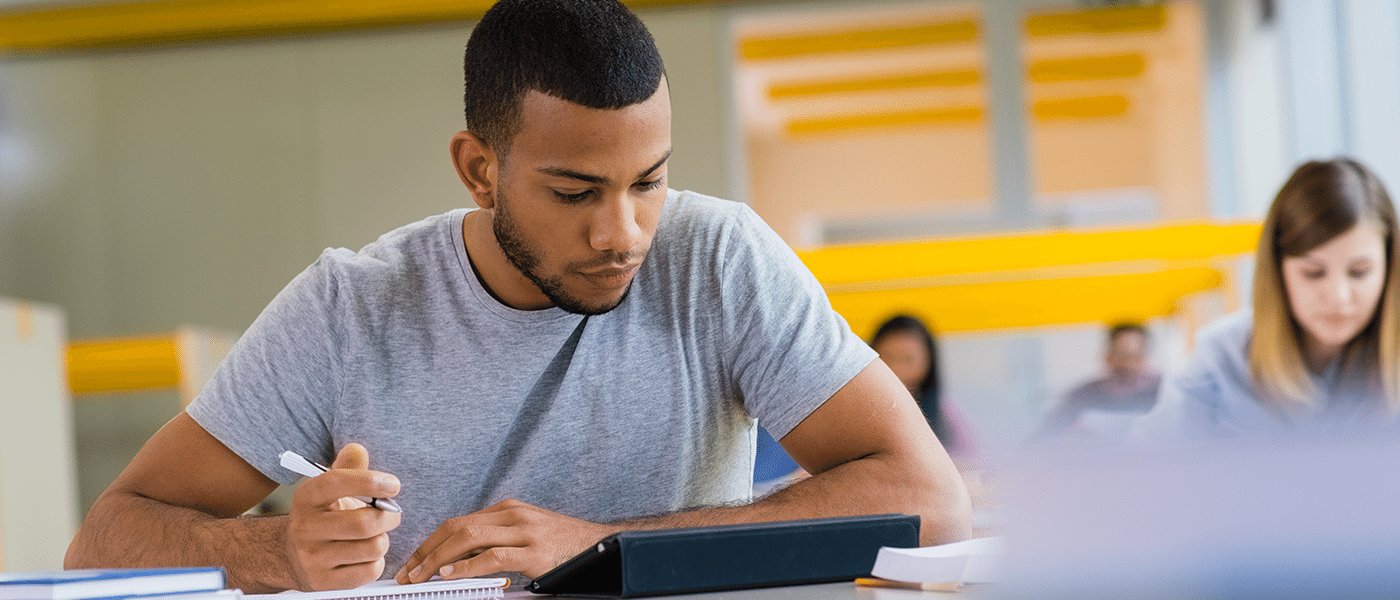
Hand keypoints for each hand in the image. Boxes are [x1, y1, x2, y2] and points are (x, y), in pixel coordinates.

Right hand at [285, 443, 402, 590]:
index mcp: (306, 497)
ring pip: (371, 548)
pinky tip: (365, 555)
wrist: (291, 555)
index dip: (369, 481)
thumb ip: (347, 467)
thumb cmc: (322, 516)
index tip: (393, 485)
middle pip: (363, 523)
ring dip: (383, 540)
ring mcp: (312, 558)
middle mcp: (305, 528)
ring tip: (375, 535)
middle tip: (392, 514)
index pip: (336, 482)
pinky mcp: (323, 582)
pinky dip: (376, 562)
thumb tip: (357, 450)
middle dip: (389, 517)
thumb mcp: (329, 489)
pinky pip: (369, 571)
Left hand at [395, 499, 610, 582]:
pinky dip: (466, 567)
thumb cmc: (561, 546)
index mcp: (507, 509)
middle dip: (426, 551)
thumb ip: (496, 540)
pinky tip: (449, 576)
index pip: (457, 522)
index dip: (429, 542)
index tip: (412, 561)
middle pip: (456, 527)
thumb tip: (457, 560)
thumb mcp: (525, 535)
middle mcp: (512, 515)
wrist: (600, 546)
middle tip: (406, 572)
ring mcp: (524, 531)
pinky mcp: (535, 552)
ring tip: (419, 577)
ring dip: (437, 560)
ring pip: (468, 538)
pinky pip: (492, 557)